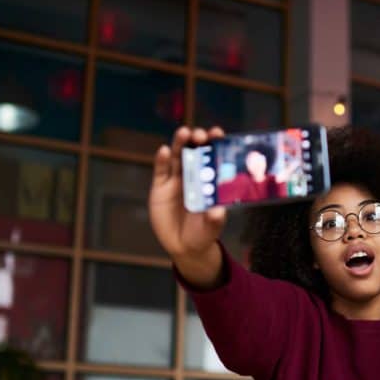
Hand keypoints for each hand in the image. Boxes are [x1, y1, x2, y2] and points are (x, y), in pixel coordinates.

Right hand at [149, 126, 226, 258]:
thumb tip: (218, 211)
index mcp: (209, 179)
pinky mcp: (160, 187)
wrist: (184, 247)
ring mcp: (176, 179)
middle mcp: (193, 174)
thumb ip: (215, 219)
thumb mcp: (212, 228)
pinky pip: (161, 170)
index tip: (218, 133)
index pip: (213, 156)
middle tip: (201, 134)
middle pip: (195, 150)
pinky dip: (162, 159)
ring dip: (180, 143)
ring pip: (178, 156)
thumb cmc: (203, 233)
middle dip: (198, 138)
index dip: (215, 143)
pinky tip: (164, 150)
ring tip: (184, 133)